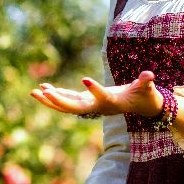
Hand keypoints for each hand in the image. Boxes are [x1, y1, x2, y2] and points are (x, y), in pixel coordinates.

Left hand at [30, 69, 163, 118]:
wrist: (140, 106)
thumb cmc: (145, 96)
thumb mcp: (147, 89)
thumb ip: (146, 83)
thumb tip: (150, 76)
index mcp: (112, 102)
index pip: (102, 97)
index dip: (94, 89)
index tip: (84, 79)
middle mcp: (97, 107)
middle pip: (75, 107)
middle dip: (59, 100)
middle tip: (44, 92)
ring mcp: (90, 105)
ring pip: (66, 106)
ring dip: (50, 100)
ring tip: (33, 92)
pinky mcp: (86, 101)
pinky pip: (68, 99)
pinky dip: (56, 94)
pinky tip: (42, 87)